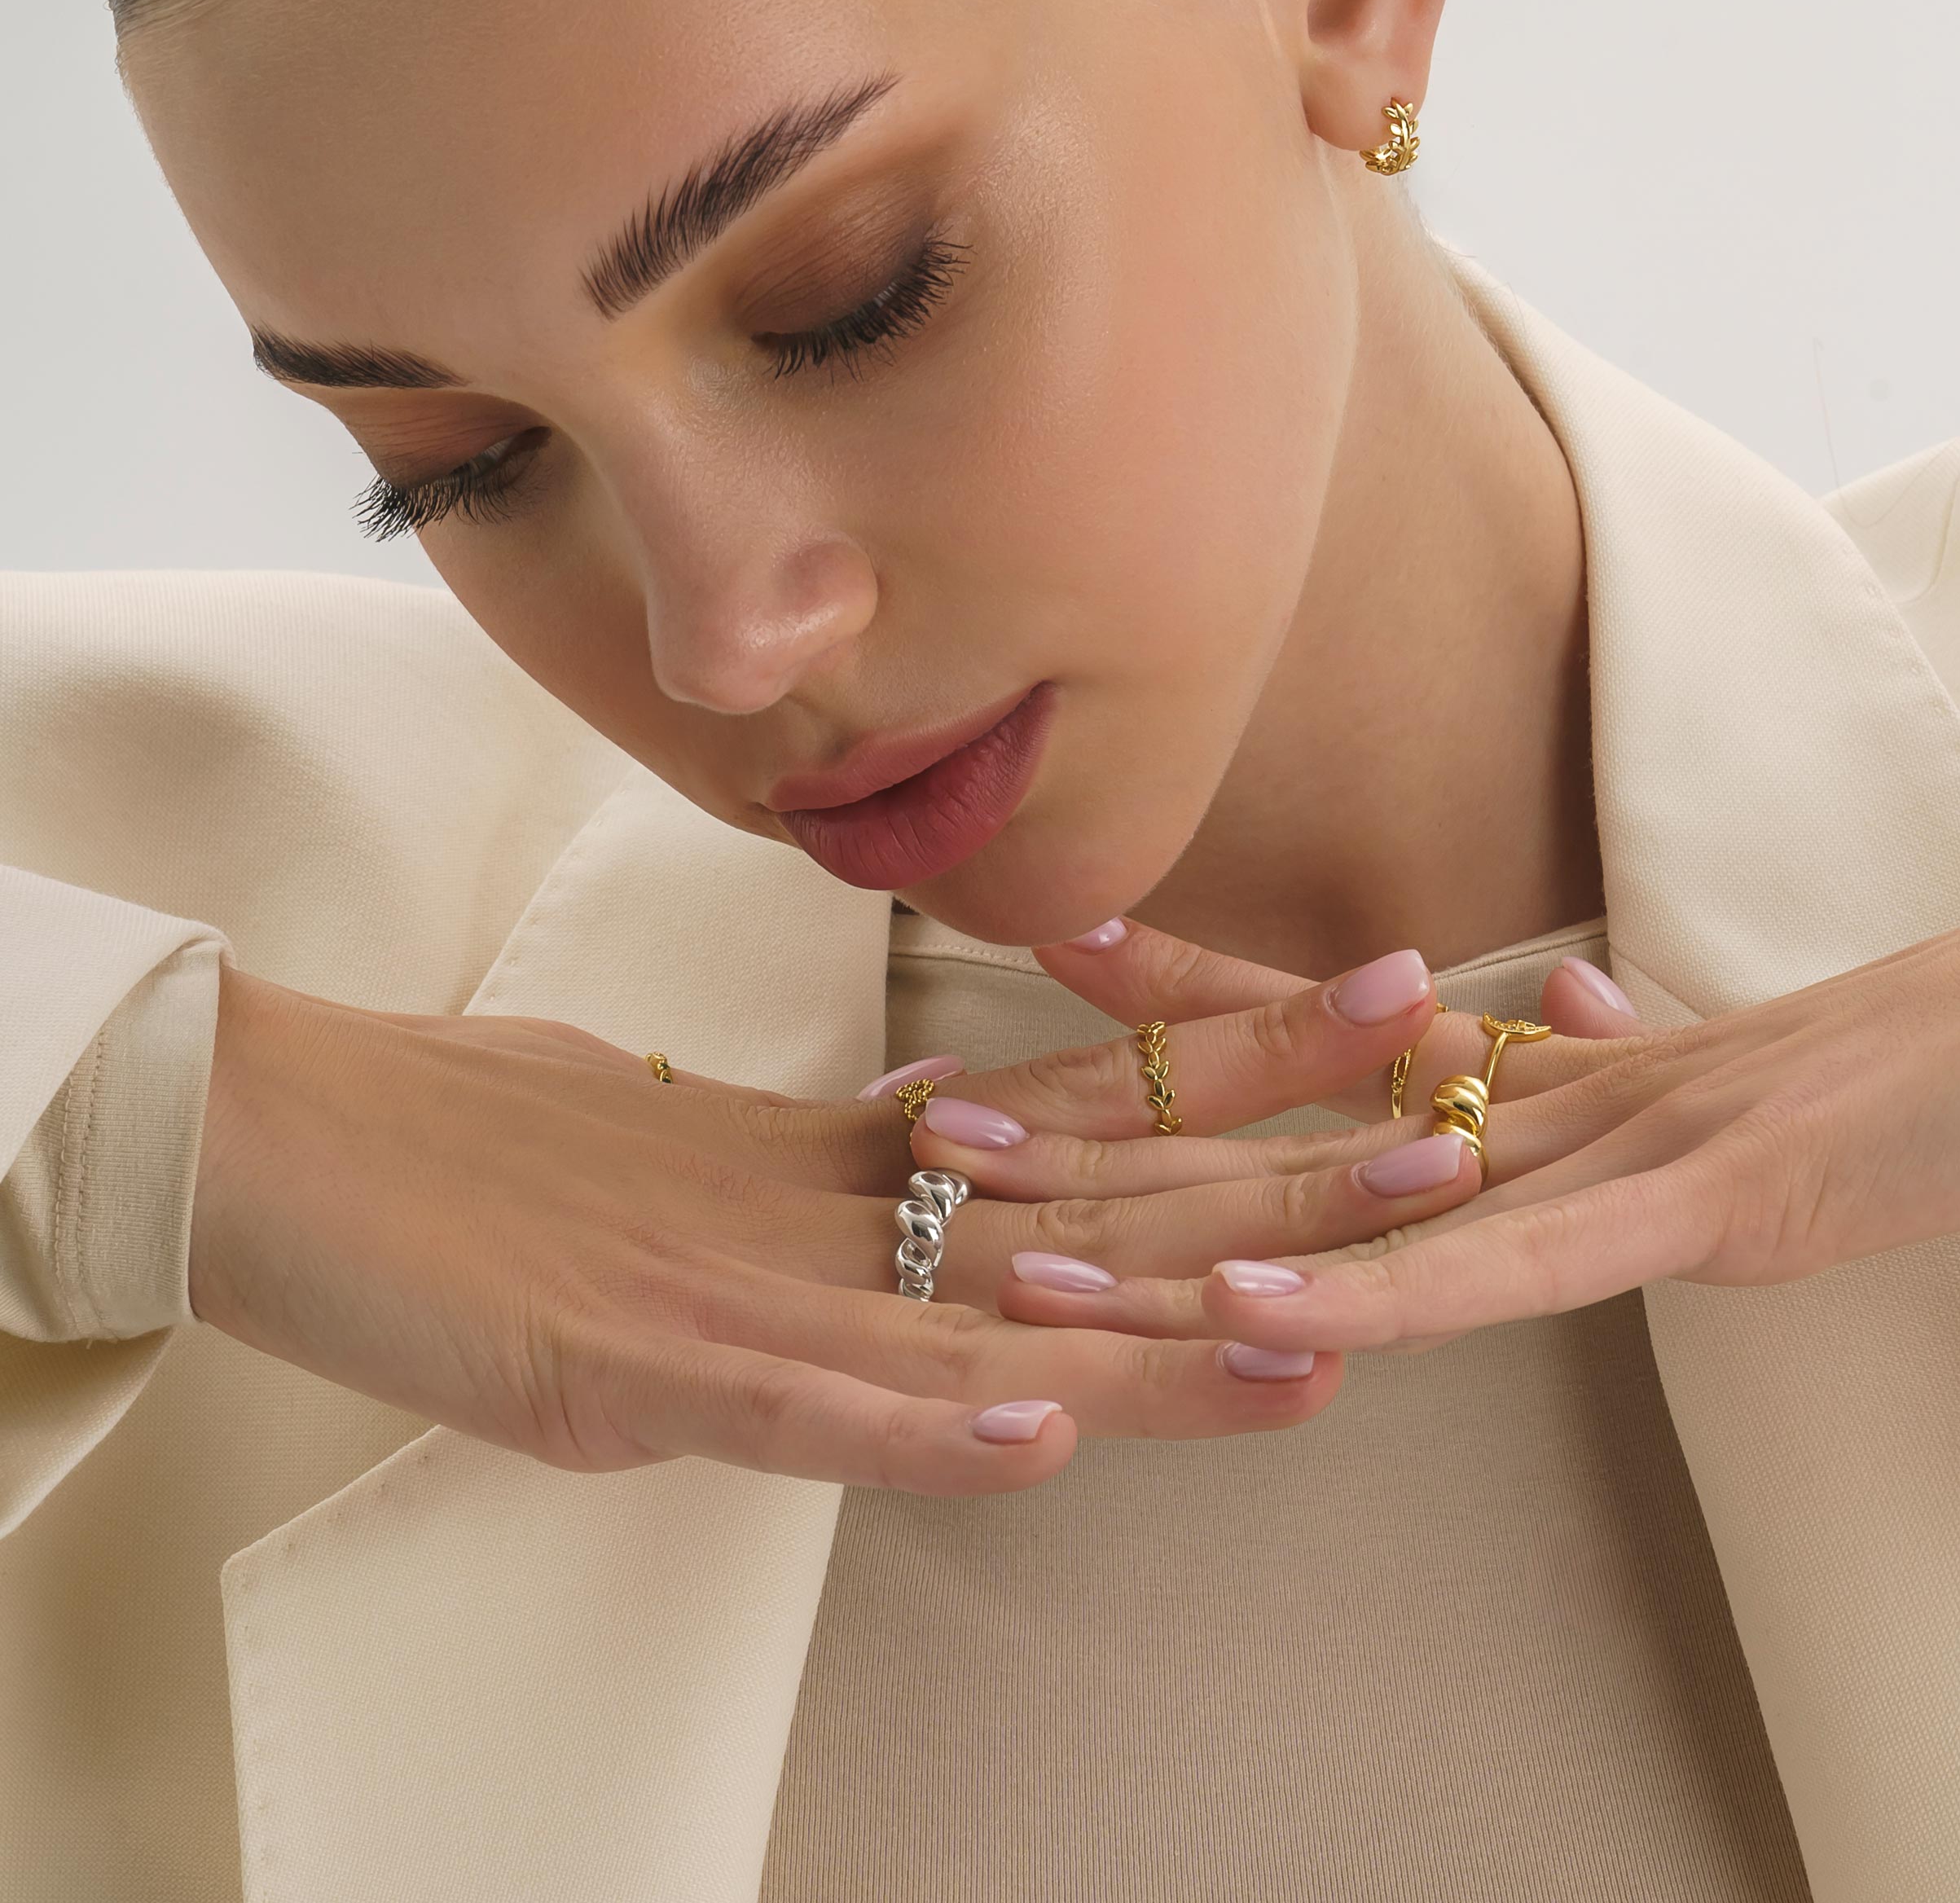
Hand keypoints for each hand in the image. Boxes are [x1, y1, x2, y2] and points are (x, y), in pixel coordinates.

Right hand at [189, 944, 1465, 1499]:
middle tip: (1452, 1125)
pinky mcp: (634, 1371)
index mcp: (838, 1153)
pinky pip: (800, 1408)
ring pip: (978, 1310)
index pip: (1083, 1104)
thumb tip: (925, 1155)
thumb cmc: (476, 1144)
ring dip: (1155, 1328)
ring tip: (1322, 1327)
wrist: (289, 1137)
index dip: (1240, 1062)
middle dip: (1272, 1173)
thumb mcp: (682, 1159)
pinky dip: (918, 1423)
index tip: (1388, 1009)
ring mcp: (736, 1288)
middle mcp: (822, 1207)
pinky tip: (1035, 1426)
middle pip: (1081, 1194)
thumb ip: (817, 1170)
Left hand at [1007, 912, 1959, 1358]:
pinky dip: (1380, 1295)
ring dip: (1180, 1232)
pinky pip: (1500, 1267)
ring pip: (1349, 1197)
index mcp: (1504, 1062)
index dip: (1152, 997)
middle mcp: (1513, 1089)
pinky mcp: (1681, 1204)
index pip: (1296, 1021)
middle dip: (1100, 1138)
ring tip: (1031, 1253)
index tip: (1020, 962)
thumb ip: (1608, 1058)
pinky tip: (1265, 1313)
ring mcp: (1589, 1141)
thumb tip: (1561, 1008)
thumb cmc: (1849, 1080)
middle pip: (1270, 1120)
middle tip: (932, 1142)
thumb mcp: (1697, 1072)